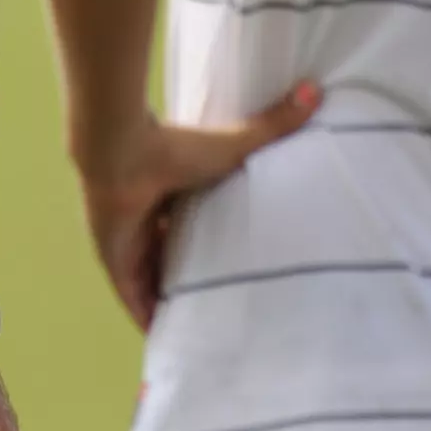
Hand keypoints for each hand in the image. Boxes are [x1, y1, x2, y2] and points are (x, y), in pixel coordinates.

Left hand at [79, 82, 319, 330]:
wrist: (119, 150)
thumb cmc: (171, 144)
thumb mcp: (231, 144)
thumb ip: (271, 124)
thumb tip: (315, 88)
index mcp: (164, 196)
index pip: (183, 227)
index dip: (202, 246)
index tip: (226, 264)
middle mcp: (142, 222)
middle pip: (167, 258)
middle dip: (189, 279)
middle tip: (221, 305)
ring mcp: (127, 245)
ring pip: (151, 283)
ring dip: (172, 303)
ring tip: (203, 331)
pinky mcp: (116, 265)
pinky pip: (135, 301)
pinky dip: (151, 320)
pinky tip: (170, 342)